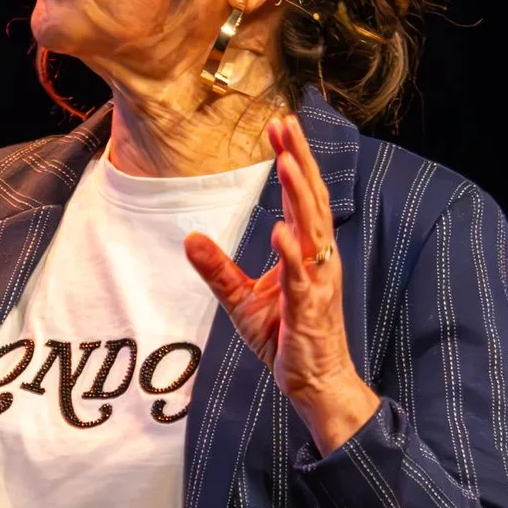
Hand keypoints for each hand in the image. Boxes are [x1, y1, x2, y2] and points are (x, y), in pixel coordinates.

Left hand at [181, 114, 380, 453]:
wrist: (315, 383)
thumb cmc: (287, 338)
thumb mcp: (241, 299)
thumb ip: (218, 268)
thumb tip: (189, 238)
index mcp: (306, 252)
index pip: (302, 196)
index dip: (293, 160)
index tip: (280, 127)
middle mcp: (318, 260)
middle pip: (312, 200)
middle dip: (299, 160)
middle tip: (286, 124)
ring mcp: (317, 283)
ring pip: (312, 230)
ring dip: (300, 195)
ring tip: (286, 161)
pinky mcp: (309, 310)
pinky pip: (301, 278)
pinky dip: (291, 254)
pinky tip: (281, 230)